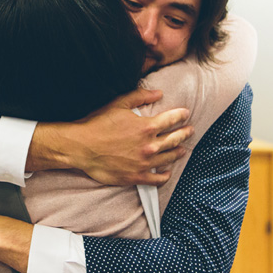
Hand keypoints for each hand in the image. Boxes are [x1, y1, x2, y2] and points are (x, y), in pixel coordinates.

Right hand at [27, 88, 192, 185]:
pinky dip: (164, 175)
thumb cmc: (98, 124)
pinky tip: (166, 172)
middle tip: (190, 131)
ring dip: (177, 153)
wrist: (82, 147)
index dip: (181, 116)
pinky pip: (157, 179)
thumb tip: (158, 93)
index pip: (172, 120)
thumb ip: (140, 96)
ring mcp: (144, 163)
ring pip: (168, 158)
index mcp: (146, 126)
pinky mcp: (136, 176)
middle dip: (184, 133)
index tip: (185, 114)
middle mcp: (149, 146)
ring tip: (181, 150)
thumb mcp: (118, 104)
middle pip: (175, 139)